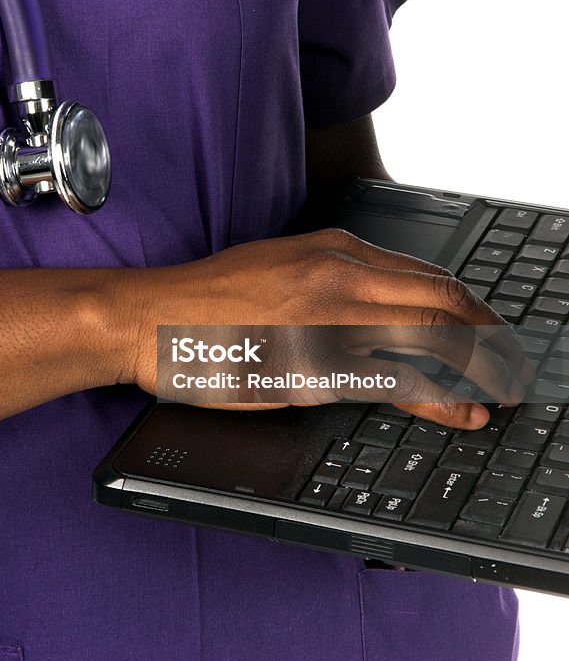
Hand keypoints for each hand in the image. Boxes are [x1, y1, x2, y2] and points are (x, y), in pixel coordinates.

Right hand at [121, 229, 533, 426]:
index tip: (485, 327)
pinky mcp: (315, 365)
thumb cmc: (206, 300)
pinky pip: (399, 382)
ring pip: (431, 337)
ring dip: (476, 367)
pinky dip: (442, 399)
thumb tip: (375, 301)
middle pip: (441, 301)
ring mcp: (330, 319)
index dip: (467, 306)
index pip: (425, 274)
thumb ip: (330, 277)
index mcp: (332, 249)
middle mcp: (340, 274)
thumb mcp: (279, 266)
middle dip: (486, 335)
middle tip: (508, 361)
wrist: (152, 317)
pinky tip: (462, 412)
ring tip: (499, 389)